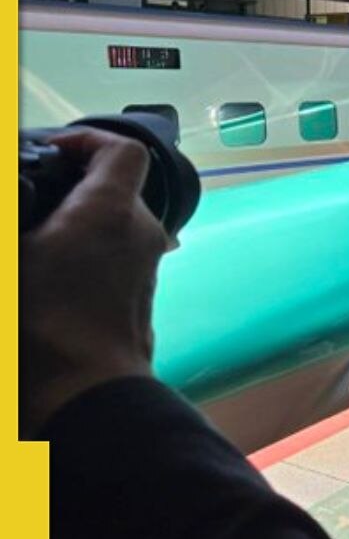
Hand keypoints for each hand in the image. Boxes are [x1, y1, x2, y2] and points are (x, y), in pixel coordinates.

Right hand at [19, 129, 168, 437]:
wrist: (83, 399)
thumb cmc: (39, 326)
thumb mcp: (11, 257)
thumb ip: (17, 213)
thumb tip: (19, 201)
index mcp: (111, 211)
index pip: (123, 150)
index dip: (87, 140)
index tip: (51, 152)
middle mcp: (141, 233)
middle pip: (116, 188)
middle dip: (72, 187)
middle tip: (29, 201)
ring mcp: (146, 268)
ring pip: (114, 226)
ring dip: (76, 225)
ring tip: (32, 243)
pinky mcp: (140, 298)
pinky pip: (115, 260)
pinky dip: (86, 255)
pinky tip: (47, 277)